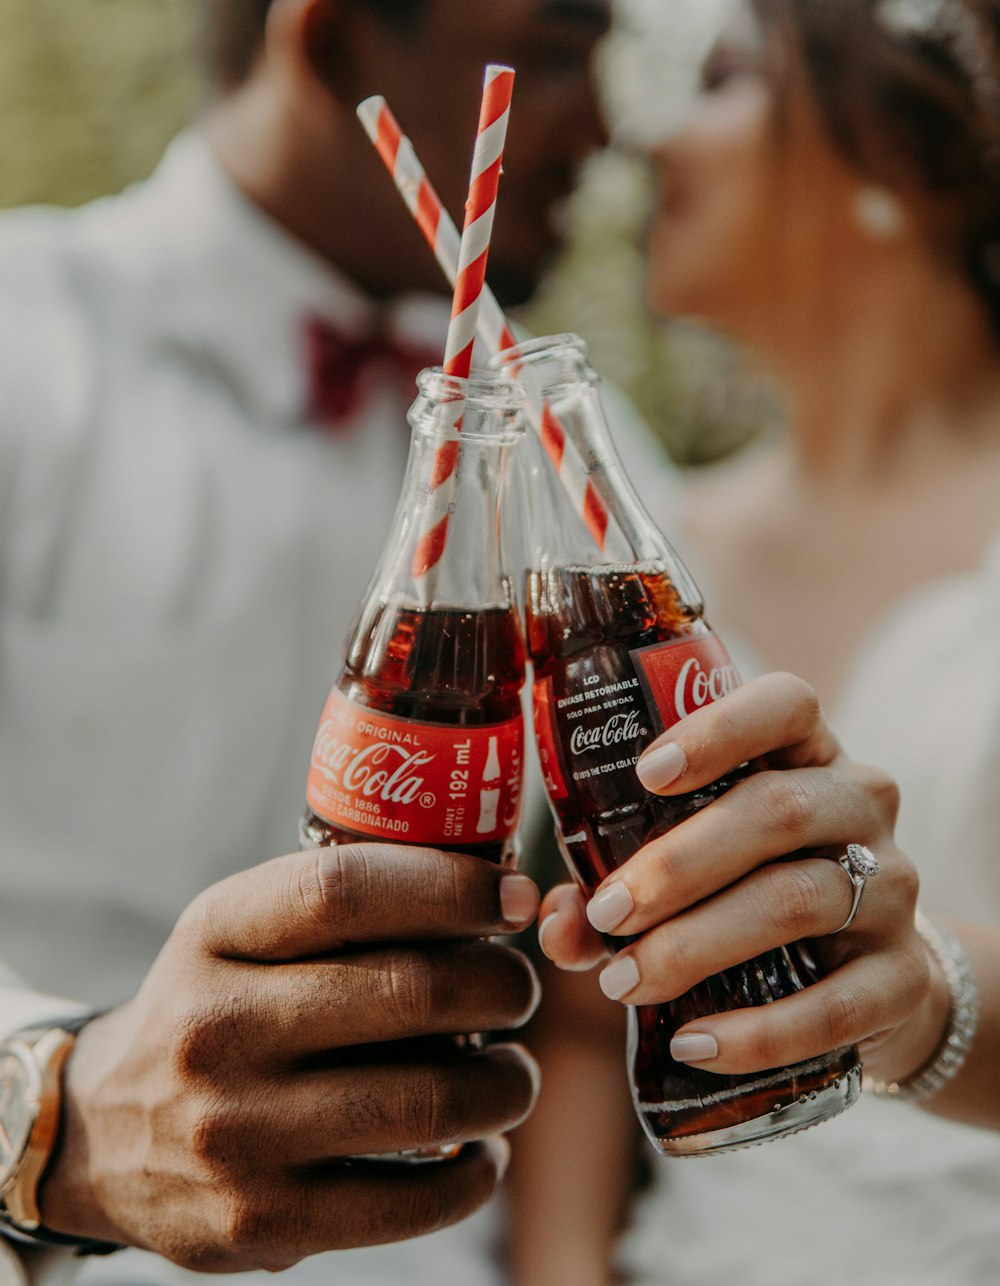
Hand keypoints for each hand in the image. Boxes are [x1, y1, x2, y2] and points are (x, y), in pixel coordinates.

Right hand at [40, 845, 540, 1271]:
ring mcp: (235, 1131)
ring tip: (513, 1072)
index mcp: (215, 933)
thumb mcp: (238, 929)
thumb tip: (496, 892)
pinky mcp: (260, 1221)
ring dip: (505, 1083)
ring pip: (426, 1100)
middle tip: (520, 989)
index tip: (513, 898)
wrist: (104, 1133)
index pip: (345, 890)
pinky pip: (408, 1204)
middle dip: (500, 985)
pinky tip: (483, 1149)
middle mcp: (217, 1027)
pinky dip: (475, 1176)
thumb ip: (340, 903)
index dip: (450, 888)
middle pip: (408, 990)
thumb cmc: (216, 1005)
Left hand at [538, 673, 938, 1079]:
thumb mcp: (696, 870)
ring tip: (624, 982)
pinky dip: (756, 1031)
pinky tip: (693, 1044)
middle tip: (606, 912)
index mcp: (808, 754)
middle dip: (678, 864)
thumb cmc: (754, 896)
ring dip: (697, 945)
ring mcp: (893, 890)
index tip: (646, 774)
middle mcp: (860, 806)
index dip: (719, 730)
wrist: (872, 983)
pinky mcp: (904, 979)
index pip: (786, 705)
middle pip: (778, 811)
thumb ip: (617, 886)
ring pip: (796, 902)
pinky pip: (834, 1006)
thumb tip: (556, 921)